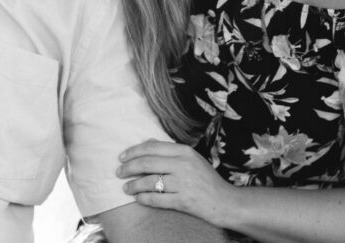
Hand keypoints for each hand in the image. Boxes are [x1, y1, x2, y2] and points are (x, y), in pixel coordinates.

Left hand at [117, 139, 234, 228]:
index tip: (122, 157)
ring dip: (133, 185)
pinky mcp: (184, 201)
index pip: (152, 147)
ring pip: (149, 182)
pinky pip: (157, 199)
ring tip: (126, 187)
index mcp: (185, 151)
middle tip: (119, 172)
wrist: (226, 202)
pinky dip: (144, 198)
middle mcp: (183, 165)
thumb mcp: (192, 159)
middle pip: (146, 163)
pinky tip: (138, 198)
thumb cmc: (207, 179)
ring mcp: (183, 183)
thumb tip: (146, 142)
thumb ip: (170, 150)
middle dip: (128, 168)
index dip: (133, 151)